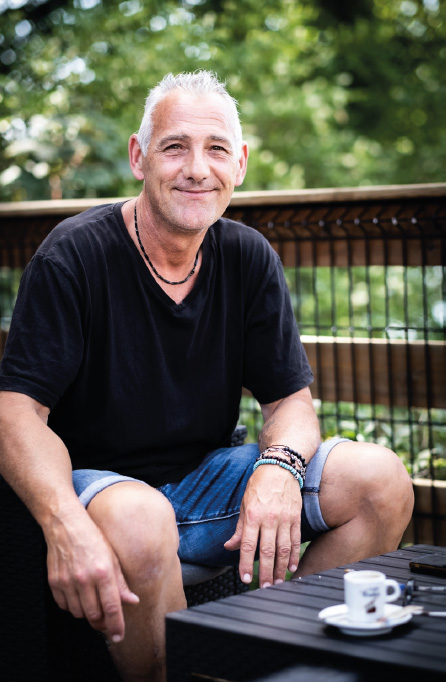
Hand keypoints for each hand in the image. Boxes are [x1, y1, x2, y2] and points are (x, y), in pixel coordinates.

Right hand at [45, 511, 138, 642]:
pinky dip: (73, 607)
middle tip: (107, 620)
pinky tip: (79, 596)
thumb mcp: (112, 557)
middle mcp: (84, 578)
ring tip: (93, 603)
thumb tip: (132, 601)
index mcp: (103, 571)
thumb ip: (121, 582)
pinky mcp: (55, 582)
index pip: (112, 607)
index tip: (119, 635)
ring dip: (88, 614)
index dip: (116, 625)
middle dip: (102, 622)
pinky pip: (64, 606)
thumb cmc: (92, 538)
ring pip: (79, 613)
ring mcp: (67, 581)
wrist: (66, 525)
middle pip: (94, 615)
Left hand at [224, 464, 301, 587]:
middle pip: (267, 551)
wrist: (280, 467)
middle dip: (265, 572)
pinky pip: (296, 540)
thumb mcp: (244, 504)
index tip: (245, 579)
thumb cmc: (259, 485)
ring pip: (283, 549)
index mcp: (253, 515)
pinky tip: (291, 567)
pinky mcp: (296, 518)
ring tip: (278, 582)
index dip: (246, 564)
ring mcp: (284, 519)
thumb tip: (229, 546)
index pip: (247, 545)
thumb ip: (239, 528)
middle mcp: (269, 519)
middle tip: (264, 587)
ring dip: (281, 568)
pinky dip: (294, 555)